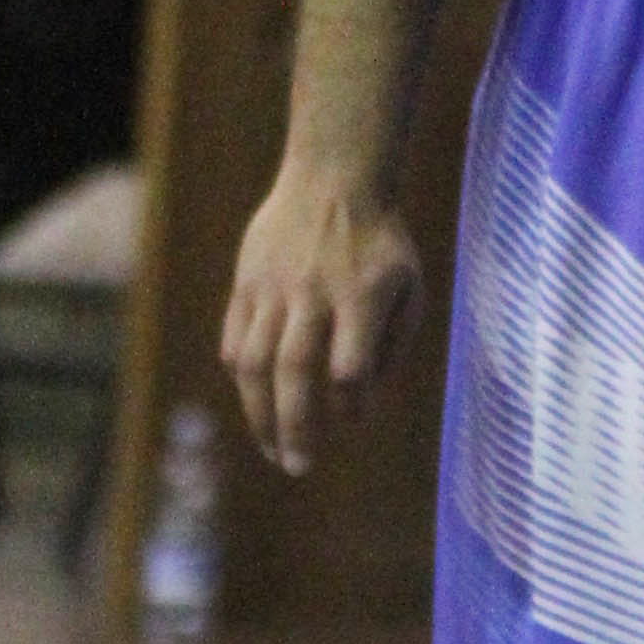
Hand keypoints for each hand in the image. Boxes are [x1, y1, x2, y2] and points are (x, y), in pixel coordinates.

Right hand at [223, 160, 421, 472]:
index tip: (353, 422)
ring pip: (254, 361)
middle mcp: (312, 294)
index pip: (348, 367)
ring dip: (259, 413)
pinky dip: (241, 376)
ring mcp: (273, 287)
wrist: (335, 177)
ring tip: (272, 448)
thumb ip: (391, 346)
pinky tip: (255, 400)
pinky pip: (234, 338)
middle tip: (297, 467)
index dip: (351, 404)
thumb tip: (361, 404)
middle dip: (294, 426)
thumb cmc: (381, 242)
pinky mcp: (246, 282)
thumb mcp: (408, 287)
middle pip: (294, 371)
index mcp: (360, 296)